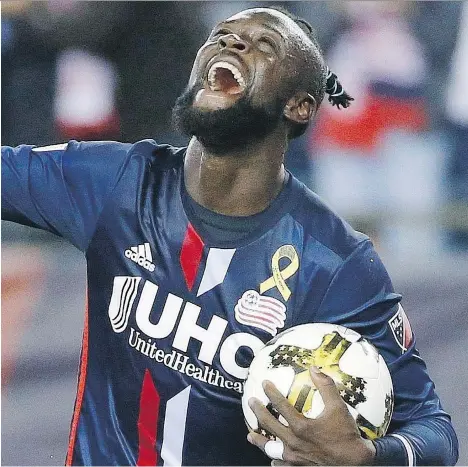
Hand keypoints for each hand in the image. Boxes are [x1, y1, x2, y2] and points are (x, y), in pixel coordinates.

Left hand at [247, 366, 375, 465]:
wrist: (356, 464)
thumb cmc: (347, 436)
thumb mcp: (339, 408)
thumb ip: (326, 386)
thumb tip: (315, 369)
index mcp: (301, 427)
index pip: (280, 405)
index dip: (271, 392)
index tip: (264, 384)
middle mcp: (294, 443)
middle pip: (269, 424)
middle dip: (258, 411)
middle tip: (251, 402)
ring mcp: (295, 459)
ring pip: (270, 448)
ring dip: (259, 440)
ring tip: (250, 435)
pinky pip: (281, 465)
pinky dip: (275, 459)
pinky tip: (272, 456)